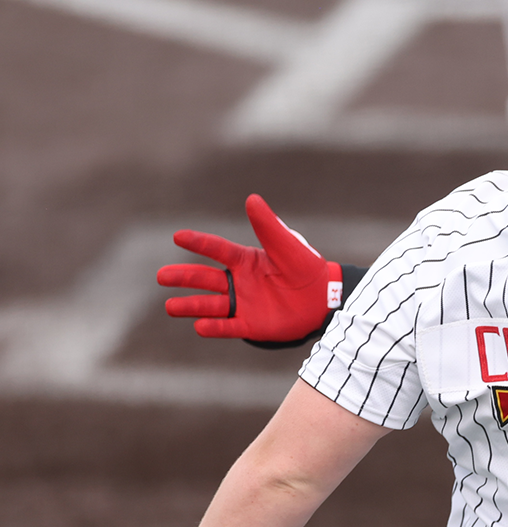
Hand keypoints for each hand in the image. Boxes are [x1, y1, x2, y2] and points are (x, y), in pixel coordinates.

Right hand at [158, 194, 342, 342]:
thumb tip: (252, 199)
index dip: (198, 243)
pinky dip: (214, 327)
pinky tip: (199, 326)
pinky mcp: (252, 326)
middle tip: (162, 276)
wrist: (326, 298)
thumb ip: (268, 226)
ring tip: (170, 306)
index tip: (178, 236)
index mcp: (245, 260)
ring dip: (190, 306)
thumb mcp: (287, 246)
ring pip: (210, 305)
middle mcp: (239, 282)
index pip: (217, 250)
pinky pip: (229, 327)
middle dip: (183, 277)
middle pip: (204, 279)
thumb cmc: (307, 268)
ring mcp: (244, 304)